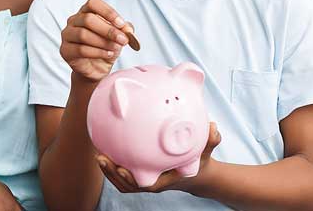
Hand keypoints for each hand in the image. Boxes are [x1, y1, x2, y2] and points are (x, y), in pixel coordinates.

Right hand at [61, 0, 131, 81]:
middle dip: (108, 30)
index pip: (93, 3)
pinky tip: (108, 55)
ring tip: (115, 48)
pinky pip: (80, 50)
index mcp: (86, 12)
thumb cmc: (106, 47)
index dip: (108, 12)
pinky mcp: (65, 50)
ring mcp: (67, 35)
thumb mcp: (119, 36)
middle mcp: (74, 20)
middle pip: (88, 19)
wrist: (97, 68)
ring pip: (83, 34)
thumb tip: (128, 28)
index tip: (121, 24)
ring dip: (103, 42)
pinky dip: (97, 52)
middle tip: (122, 40)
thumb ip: (124, 30)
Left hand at [96, 122, 221, 193]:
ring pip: (123, 180)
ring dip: (109, 170)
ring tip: (99, 154)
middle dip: (112, 173)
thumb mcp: (207, 151)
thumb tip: (213, 127)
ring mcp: (146, 178)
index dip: (131, 180)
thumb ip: (211, 141)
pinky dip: (114, 164)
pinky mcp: (142, 173)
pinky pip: (125, 171)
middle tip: (101, 157)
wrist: (197, 172)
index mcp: (165, 179)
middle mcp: (153, 181)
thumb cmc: (200, 161)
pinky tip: (107, 147)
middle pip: (127, 184)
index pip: (145, 184)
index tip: (121, 170)